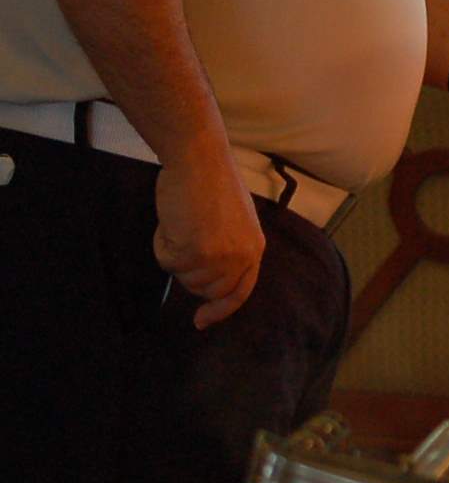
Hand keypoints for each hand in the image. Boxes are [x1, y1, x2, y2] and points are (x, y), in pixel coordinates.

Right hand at [152, 147, 264, 328]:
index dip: (220, 310)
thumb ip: (228, 250)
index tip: (201, 321)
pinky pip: (166, 261)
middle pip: (206, 290)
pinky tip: (173, 220)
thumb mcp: (234, 222)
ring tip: (182, 222)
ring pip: (183, 276)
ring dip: (174, 253)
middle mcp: (241, 258)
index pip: (240, 292)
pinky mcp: (195, 253)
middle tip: (182, 241)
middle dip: (188, 273)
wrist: (199, 161)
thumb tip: (209, 276)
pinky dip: (161, 243)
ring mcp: (219, 258)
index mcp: (254, 249)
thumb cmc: (210, 184)